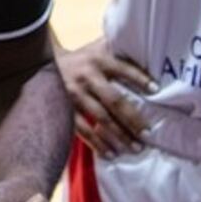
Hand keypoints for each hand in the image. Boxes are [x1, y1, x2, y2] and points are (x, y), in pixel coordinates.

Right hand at [57, 37, 155, 157]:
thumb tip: (147, 51)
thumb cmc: (81, 58)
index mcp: (98, 60)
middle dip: (133, 119)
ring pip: (100, 119)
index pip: (123, 69)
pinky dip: (97, 143)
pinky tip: (111, 153)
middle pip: (114, 100)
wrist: (44, 63)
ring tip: (135, 148)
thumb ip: (118, 48)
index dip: (139, 79)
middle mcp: (87, 77)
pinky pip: (83, 130)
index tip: (156, 90)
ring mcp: (74, 95)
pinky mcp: (65, 110)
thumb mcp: (97, 47)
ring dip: (119, 136)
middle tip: (148, 134)